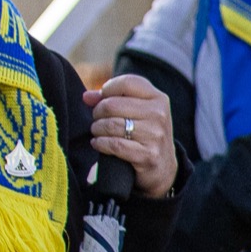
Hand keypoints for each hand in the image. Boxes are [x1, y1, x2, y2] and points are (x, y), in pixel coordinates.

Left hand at [82, 74, 176, 198]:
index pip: (127, 83)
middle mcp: (159, 115)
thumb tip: (86, 96)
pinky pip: (114, 144)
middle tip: (97, 119)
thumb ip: (113, 99)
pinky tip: (98, 143)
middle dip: (98, 112)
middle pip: (113, 104)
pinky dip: (100, 143)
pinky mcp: (148, 155)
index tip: (103, 99)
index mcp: (159, 99)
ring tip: (97, 131)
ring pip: (111, 125)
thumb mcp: (137, 112)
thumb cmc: (145, 134)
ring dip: (97, 128)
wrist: (163, 168)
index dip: (108, 89)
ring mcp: (155, 136)